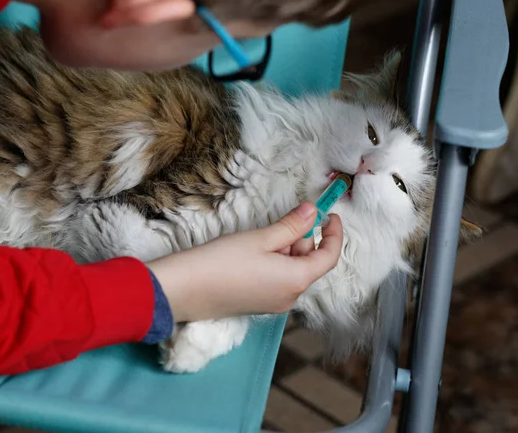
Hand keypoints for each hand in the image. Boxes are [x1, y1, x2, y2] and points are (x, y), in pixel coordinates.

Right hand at [147, 202, 342, 321]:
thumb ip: (292, 226)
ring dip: (287, 249)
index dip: (334, 234)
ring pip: (293, 270)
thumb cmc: (222, 262)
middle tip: (283, 220)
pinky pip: (279, 279)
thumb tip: (313, 212)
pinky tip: (255, 251)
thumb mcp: (261, 238)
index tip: (329, 214)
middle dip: (302, 238)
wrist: (183, 291)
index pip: (329, 257)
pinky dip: (276, 262)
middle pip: (310, 263)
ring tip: (262, 236)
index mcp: (296, 281)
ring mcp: (275, 304)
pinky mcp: (260, 304)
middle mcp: (291, 297)